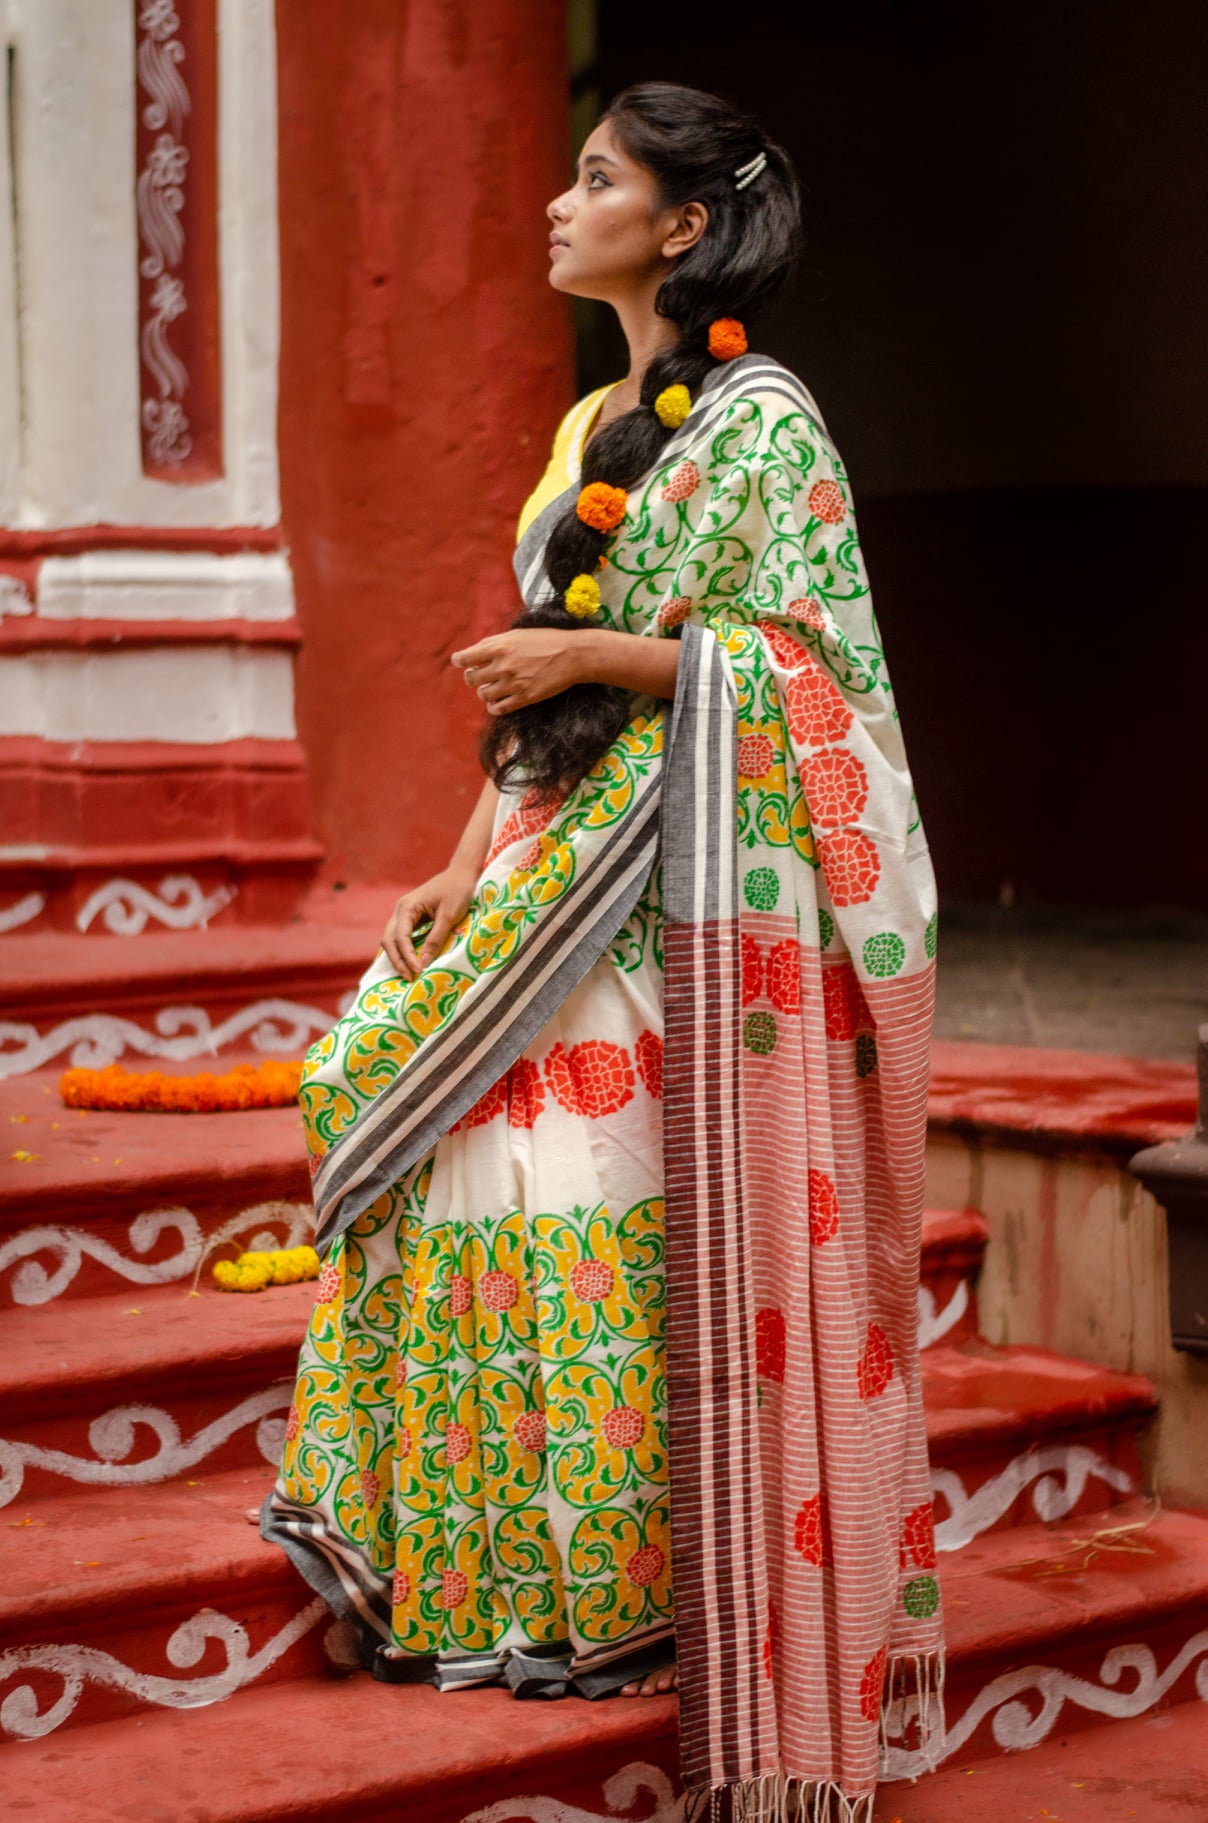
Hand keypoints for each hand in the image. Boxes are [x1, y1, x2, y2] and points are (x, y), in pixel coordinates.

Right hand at [381, 866, 475, 980]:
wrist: (462, 873)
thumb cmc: (457, 891)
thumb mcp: (449, 916)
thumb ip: (436, 938)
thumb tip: (424, 963)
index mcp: (407, 907)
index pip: (401, 937)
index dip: (407, 956)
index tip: (418, 971)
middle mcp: (401, 910)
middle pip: (389, 940)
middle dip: (397, 960)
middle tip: (409, 978)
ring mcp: (404, 913)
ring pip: (392, 939)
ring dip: (398, 957)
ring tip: (409, 974)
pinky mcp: (411, 917)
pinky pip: (401, 937)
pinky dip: (403, 950)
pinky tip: (410, 962)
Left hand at [451, 628, 588, 715]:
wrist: (572, 656)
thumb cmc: (546, 640)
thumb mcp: (517, 634)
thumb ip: (494, 643)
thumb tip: (475, 653)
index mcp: (498, 647)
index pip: (465, 658)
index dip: (460, 661)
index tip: (461, 662)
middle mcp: (502, 666)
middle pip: (471, 679)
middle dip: (472, 677)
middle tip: (479, 675)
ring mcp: (512, 684)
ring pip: (483, 695)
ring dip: (484, 691)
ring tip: (492, 687)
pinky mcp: (523, 698)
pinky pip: (498, 709)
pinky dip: (494, 706)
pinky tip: (498, 701)